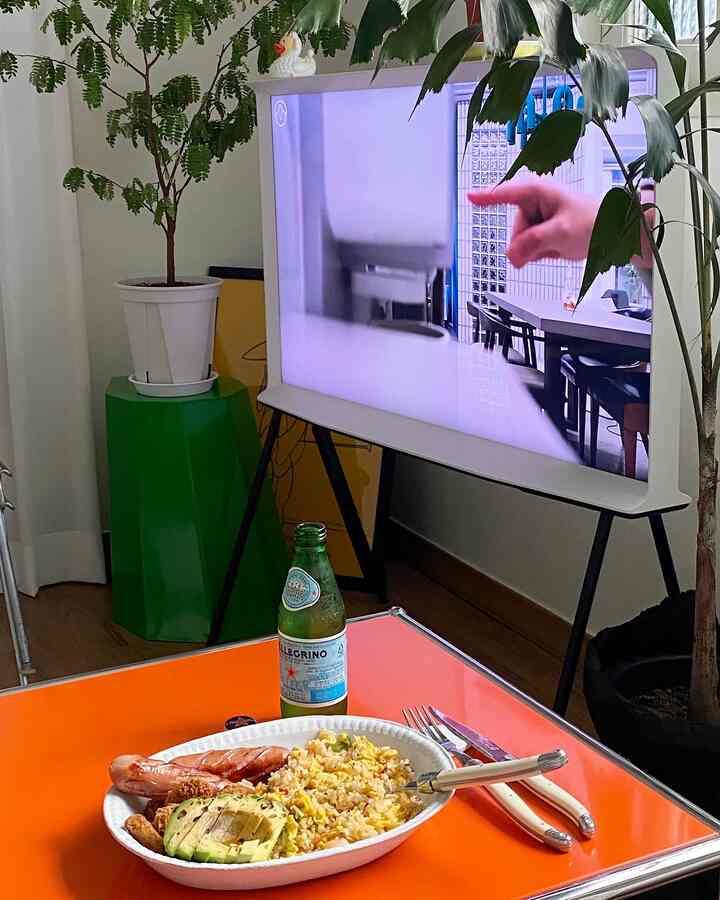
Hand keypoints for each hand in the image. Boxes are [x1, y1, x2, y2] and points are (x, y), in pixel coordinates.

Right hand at [468, 178, 599, 268]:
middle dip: (527, 243)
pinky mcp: (541, 233)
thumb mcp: (560, 232)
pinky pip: (529, 249)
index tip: (469, 196)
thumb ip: (532, 243)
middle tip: (548, 246)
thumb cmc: (594, 221)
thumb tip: (511, 255)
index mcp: (538, 192)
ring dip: (536, 250)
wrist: (612, 233)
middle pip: (515, 230)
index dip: (486, 197)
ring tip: (558, 245)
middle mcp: (535, 203)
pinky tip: (556, 249)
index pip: (505, 194)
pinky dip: (540, 253)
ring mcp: (538, 219)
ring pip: (520, 243)